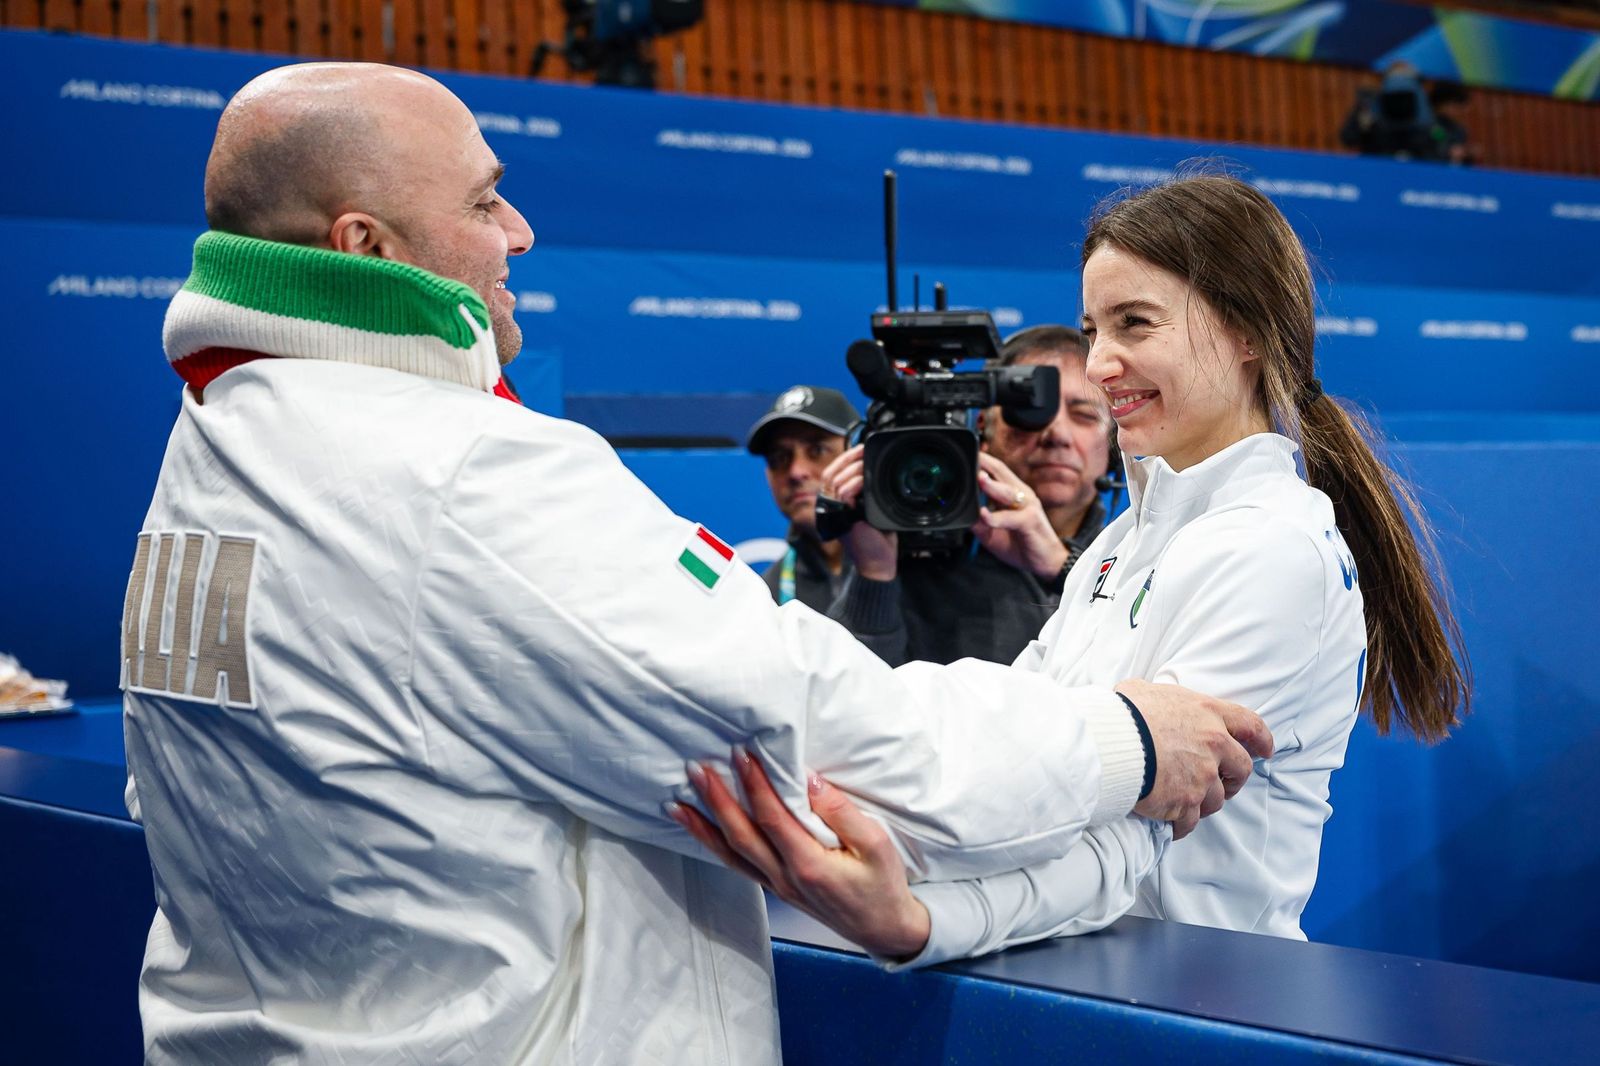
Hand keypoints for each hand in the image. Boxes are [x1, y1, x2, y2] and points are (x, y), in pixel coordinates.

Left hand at [668, 749, 930, 959]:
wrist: (882, 928)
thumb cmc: (882, 884)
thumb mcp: (876, 844)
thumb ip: (840, 811)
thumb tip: (808, 779)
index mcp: (810, 864)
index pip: (772, 817)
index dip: (753, 784)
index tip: (739, 754)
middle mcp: (785, 877)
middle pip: (741, 834)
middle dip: (715, 800)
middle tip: (696, 769)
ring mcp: (777, 885)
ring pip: (731, 854)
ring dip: (702, 826)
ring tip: (677, 802)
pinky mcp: (775, 888)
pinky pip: (737, 865)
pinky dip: (713, 846)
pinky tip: (699, 830)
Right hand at [820, 445, 897, 580]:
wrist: (879, 562)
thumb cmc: (877, 537)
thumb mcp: (872, 507)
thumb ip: (867, 491)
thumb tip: (871, 468)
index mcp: (834, 503)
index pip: (831, 474)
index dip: (844, 459)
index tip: (860, 449)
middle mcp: (830, 507)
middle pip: (831, 474)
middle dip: (849, 459)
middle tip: (865, 452)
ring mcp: (833, 513)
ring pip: (836, 481)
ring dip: (855, 470)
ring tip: (869, 466)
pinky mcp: (840, 518)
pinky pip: (843, 493)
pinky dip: (856, 484)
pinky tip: (867, 481)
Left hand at [971, 453, 1067, 580]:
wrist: (1047, 561)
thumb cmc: (1023, 543)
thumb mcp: (993, 533)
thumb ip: (980, 522)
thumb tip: (963, 515)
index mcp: (1014, 493)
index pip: (997, 472)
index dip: (983, 461)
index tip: (967, 454)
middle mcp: (1022, 495)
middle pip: (1003, 473)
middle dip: (986, 463)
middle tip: (971, 456)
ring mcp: (1028, 507)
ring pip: (1008, 492)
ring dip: (992, 485)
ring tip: (979, 478)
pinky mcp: (1030, 522)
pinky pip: (1011, 518)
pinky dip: (996, 517)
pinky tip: (984, 515)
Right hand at [1118, 679, 1273, 839]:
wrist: (1112, 744)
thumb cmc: (1125, 714)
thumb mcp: (1145, 692)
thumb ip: (1159, 697)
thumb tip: (1146, 696)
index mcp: (1207, 714)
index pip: (1249, 725)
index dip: (1261, 739)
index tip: (1265, 750)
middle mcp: (1213, 746)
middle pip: (1241, 769)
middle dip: (1235, 779)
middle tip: (1225, 784)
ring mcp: (1202, 777)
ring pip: (1217, 799)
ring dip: (1204, 803)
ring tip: (1186, 803)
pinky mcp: (1185, 803)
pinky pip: (1190, 821)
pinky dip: (1182, 825)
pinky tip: (1171, 824)